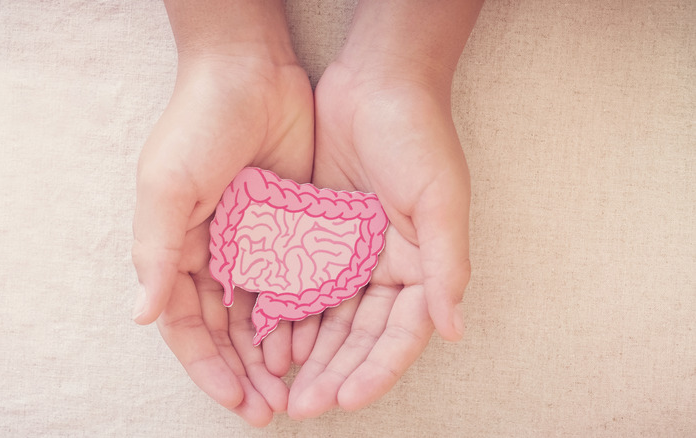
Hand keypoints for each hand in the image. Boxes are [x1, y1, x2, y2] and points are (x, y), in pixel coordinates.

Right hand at [132, 1, 312, 425]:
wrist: (250, 71)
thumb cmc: (197, 124)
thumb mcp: (166, 185)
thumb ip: (155, 251)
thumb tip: (144, 316)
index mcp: (176, 250)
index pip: (189, 326)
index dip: (208, 367)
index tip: (236, 400)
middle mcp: (213, 255)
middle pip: (227, 330)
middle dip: (245, 372)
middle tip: (270, 408)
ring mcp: (253, 245)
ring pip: (262, 315)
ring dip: (274, 354)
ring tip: (296, 388)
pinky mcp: (290, 229)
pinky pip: (295, 283)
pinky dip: (301, 316)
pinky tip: (316, 343)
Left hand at [288, 53, 472, 419]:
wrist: (376, 82)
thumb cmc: (418, 136)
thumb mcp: (441, 200)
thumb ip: (446, 265)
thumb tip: (453, 329)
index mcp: (422, 266)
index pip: (401, 334)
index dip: (376, 369)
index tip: (346, 399)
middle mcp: (388, 267)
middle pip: (360, 335)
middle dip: (335, 371)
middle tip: (303, 404)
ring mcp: (352, 253)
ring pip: (329, 317)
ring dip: (309, 352)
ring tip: (282, 383)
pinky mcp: (319, 234)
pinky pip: (303, 282)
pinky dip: (290, 312)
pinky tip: (270, 337)